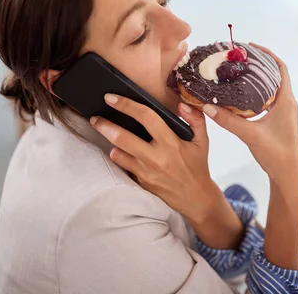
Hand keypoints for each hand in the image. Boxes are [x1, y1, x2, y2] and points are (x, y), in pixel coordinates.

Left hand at [90, 95, 243, 248]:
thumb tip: (182, 104)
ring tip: (103, 131)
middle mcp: (156, 157)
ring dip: (108, 142)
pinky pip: (122, 167)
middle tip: (95, 117)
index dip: (127, 105)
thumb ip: (196, 120)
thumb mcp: (202, 141)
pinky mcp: (141, 182)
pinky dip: (117, 157)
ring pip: (118, 154)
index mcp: (171, 143)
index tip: (111, 98)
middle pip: (123, 138)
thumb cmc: (198, 167)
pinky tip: (116, 150)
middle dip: (105, 125)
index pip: (146, 118)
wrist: (196, 199)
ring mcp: (146, 172)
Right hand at [203, 44, 297, 185]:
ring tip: (237, 72)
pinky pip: (267, 100)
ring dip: (257, 79)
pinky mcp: (278, 121)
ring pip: (270, 88)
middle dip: (258, 64)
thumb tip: (207, 107)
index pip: (280, 69)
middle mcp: (287, 103)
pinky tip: (240, 97)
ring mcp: (283, 113)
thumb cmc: (277, 155)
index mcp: (286, 101)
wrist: (288, 176)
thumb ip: (229, 121)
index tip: (251, 46)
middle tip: (238, 58)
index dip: (267, 54)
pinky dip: (255, 94)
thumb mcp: (251, 135)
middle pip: (274, 75)